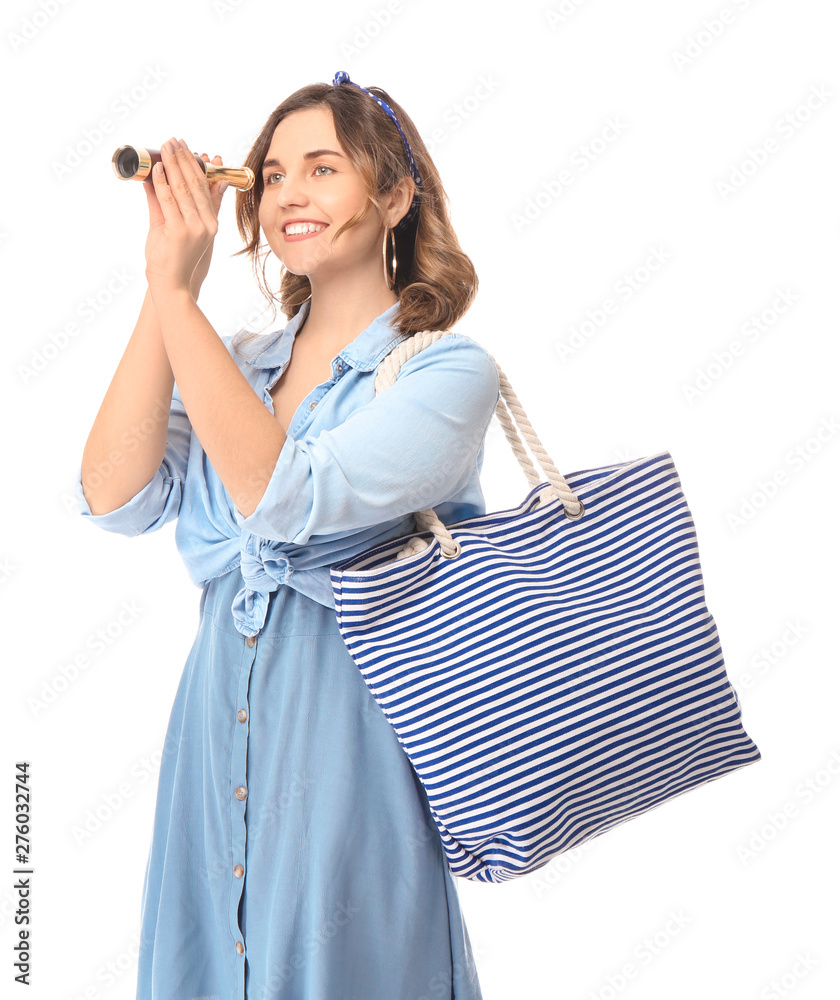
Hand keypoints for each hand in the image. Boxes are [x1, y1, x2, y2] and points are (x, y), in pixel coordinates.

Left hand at [143, 136, 228, 298]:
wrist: (171, 285)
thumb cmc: (172, 259)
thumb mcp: (173, 227)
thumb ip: (166, 202)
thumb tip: (155, 177)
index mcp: (210, 222)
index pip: (206, 187)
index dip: (196, 165)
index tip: (186, 148)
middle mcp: (206, 224)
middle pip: (196, 184)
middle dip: (183, 159)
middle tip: (173, 141)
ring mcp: (194, 228)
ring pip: (183, 189)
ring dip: (173, 165)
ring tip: (165, 148)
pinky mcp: (179, 232)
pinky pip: (169, 201)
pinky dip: (162, 183)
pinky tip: (157, 170)